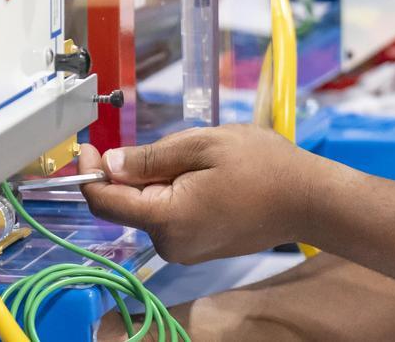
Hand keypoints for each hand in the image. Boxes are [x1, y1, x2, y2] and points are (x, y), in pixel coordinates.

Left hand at [77, 125, 333, 263]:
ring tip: (201, 161)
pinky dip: (174, 194)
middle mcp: (171, 244)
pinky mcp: (198, 248)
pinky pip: (170, 217)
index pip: (104, 201)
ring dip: (158, 181)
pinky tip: (206, 178)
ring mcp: (185, 250)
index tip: (86, 146)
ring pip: (149, 209)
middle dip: (134, 172)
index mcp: (167, 218)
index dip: (87, 173)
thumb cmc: (263, 166)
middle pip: (128, 205)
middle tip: (169, 144)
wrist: (308, 199)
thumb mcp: (204, 144)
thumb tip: (109, 163)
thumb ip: (151, 157)